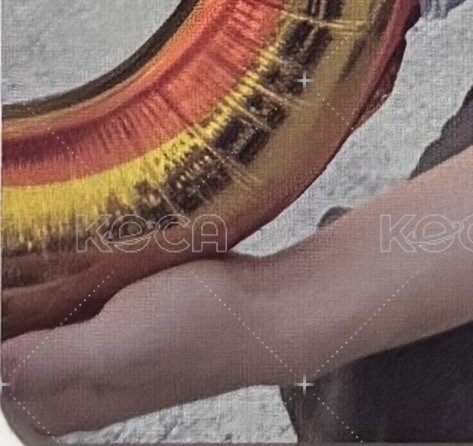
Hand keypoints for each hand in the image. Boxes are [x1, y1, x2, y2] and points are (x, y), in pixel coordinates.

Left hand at [0, 252, 276, 432]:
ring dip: (45, 287)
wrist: (269, 305)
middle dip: (21, 304)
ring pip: (49, 320)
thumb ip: (56, 361)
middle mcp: (84, 381)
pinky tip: (85, 251)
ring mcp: (108, 350)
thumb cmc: (206, 328)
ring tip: (51, 249)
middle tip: (30, 257)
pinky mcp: (131, 318)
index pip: (3, 372)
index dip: (3, 330)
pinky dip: (77, 275)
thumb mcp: (122, 344)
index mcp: (72, 400)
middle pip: (20, 347)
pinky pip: (84, 301)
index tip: (11, 283)